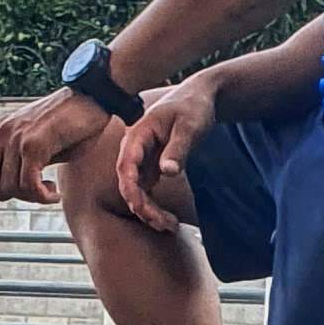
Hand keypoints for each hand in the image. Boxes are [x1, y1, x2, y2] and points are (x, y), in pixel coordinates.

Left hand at [0, 87, 104, 203]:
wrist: (93, 96)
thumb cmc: (73, 119)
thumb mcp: (39, 137)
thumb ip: (23, 155)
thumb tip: (19, 180)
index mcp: (2, 127)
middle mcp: (4, 131)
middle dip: (1, 193)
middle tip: (26, 193)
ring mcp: (17, 137)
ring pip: (7, 186)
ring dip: (29, 197)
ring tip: (47, 190)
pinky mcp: (35, 144)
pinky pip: (28, 184)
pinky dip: (41, 197)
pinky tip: (53, 193)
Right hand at [113, 72, 223, 230]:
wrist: (198, 98)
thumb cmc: (193, 106)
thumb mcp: (190, 126)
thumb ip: (178, 148)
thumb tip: (167, 172)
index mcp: (137, 135)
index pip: (125, 166)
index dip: (131, 190)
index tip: (142, 208)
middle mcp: (134, 149)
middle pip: (129, 184)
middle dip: (143, 207)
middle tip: (166, 225)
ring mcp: (141, 159)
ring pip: (137, 191)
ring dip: (149, 211)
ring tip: (171, 226)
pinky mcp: (150, 167)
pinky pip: (146, 191)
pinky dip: (155, 206)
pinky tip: (169, 220)